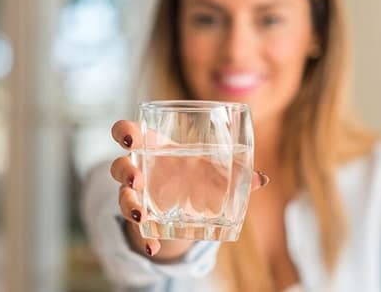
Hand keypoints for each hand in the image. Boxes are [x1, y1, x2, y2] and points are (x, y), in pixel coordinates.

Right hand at [109, 120, 269, 261]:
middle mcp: (139, 169)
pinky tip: (152, 247)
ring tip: (141, 215)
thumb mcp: (212, 172)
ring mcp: (136, 195)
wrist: (187, 205)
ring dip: (129, 205)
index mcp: (153, 147)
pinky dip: (144, 238)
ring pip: (122, 197)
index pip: (126, 133)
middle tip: (137, 179)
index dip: (124, 133)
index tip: (131, 140)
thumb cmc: (196, 175)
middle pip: (118, 165)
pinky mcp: (141, 219)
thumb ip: (234, 174)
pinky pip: (137, 229)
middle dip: (124, 171)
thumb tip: (262, 179)